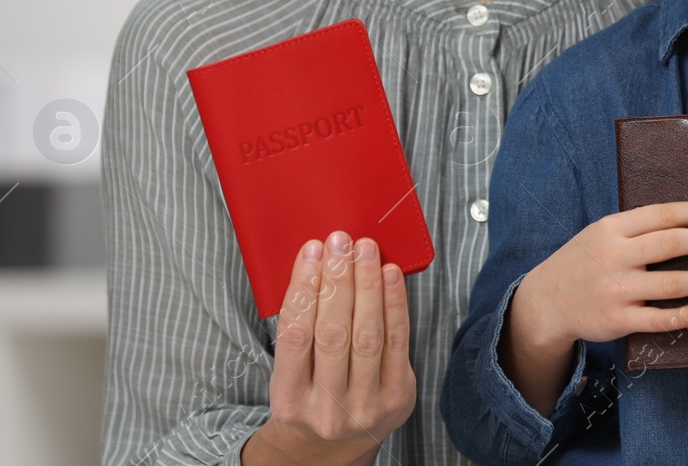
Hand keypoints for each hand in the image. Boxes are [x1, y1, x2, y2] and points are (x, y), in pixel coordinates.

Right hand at [243, 232, 413, 465]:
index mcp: (289, 400)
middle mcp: (327, 409)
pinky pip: (397, 340)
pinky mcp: (398, 396)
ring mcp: (366, 406)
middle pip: (333, 333)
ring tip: (366, 250)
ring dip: (368, 285)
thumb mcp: (290, 374)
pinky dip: (394, 303)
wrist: (336, 446)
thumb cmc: (311, 396)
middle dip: (338, 280)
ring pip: (367, 334)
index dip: (304, 287)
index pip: (294, 335)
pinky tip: (390, 275)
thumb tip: (317, 263)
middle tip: (341, 242)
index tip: (312, 251)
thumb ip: (301, 327)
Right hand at [516, 198, 687, 345]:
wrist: (544, 302)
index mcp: (612, 229)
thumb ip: (636, 228)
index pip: (661, 215)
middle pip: (669, 245)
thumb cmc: (582, 263)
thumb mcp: (600, 234)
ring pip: (670, 284)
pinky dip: (683, 315)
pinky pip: (657, 319)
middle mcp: (615, 256)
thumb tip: (687, 221)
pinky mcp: (617, 320)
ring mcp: (616, 290)